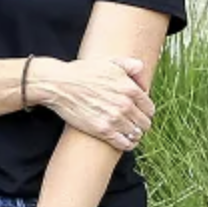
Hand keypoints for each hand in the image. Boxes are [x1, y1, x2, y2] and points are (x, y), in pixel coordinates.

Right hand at [32, 56, 154, 151]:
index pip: (149, 108)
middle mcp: (125, 105)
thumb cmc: (82, 72)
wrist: (58, 84)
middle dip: (140, 124)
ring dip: (134, 134)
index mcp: (130, 88)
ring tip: (129, 133)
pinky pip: (124, 144)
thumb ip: (130, 65)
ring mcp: (114, 119)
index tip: (139, 113)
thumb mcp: (109, 62)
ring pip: (136, 134)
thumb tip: (142, 70)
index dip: (145, 111)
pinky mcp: (102, 130)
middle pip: (145, 123)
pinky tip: (124, 142)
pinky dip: (127, 145)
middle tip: (134, 124)